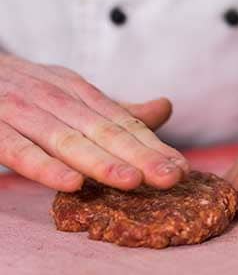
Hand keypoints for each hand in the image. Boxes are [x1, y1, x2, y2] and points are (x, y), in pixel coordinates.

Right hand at [0, 54, 188, 190]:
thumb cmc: (23, 92)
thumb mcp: (71, 95)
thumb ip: (115, 111)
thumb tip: (165, 108)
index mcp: (78, 92)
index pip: (123, 123)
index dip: (153, 146)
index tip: (182, 169)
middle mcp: (54, 98)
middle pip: (104, 132)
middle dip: (140, 156)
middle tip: (171, 178)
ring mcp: (21, 110)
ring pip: (67, 141)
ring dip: (101, 162)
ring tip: (132, 181)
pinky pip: (19, 149)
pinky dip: (44, 166)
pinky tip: (71, 183)